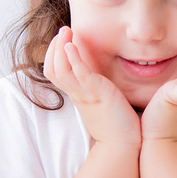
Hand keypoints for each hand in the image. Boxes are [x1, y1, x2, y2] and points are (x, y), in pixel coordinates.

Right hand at [43, 27, 140, 149]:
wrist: (123, 146)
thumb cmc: (116, 125)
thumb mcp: (100, 101)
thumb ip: (95, 88)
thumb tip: (97, 76)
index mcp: (77, 94)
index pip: (54, 72)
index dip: (53, 54)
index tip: (62, 39)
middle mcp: (77, 94)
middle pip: (53, 69)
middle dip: (55, 47)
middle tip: (63, 31)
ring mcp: (86, 94)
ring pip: (61, 70)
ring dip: (61, 48)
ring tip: (66, 32)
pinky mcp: (98, 95)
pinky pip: (80, 75)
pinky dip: (74, 60)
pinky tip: (72, 46)